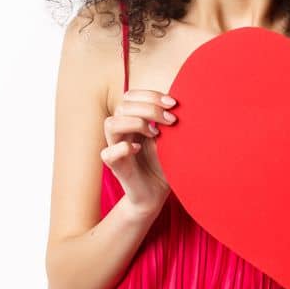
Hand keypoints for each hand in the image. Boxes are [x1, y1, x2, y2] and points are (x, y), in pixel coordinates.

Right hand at [99, 89, 178, 217]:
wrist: (158, 193)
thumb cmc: (165, 164)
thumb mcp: (171, 139)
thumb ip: (169, 121)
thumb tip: (182, 103)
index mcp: (133, 121)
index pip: (130, 97)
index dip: (150, 95)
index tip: (173, 103)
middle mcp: (122, 132)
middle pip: (122, 106)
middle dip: (150, 109)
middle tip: (172, 120)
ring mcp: (117, 148)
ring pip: (110, 123)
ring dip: (135, 123)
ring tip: (155, 134)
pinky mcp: (116, 167)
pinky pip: (107, 153)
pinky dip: (123, 148)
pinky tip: (139, 149)